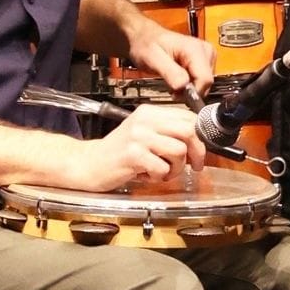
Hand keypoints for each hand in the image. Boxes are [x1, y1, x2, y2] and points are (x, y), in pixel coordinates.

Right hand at [78, 104, 204, 190]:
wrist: (88, 163)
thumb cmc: (119, 153)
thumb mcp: (144, 134)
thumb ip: (168, 132)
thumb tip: (201, 139)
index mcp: (149, 112)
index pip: (188, 118)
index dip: (200, 137)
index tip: (199, 152)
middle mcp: (143, 120)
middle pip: (188, 131)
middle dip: (197, 152)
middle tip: (193, 165)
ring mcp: (137, 136)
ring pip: (179, 151)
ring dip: (176, 168)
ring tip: (162, 171)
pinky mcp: (132, 154)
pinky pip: (162, 168)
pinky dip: (159, 177)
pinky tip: (146, 175)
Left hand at [125, 22, 215, 102]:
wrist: (145, 37)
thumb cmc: (146, 44)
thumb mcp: (152, 59)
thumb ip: (169, 72)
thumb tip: (183, 86)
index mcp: (195, 49)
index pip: (205, 79)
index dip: (192, 92)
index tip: (176, 94)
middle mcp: (205, 51)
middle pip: (206, 82)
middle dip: (190, 91)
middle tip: (172, 89)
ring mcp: (207, 56)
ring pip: (205, 83)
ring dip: (190, 88)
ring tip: (173, 81)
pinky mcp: (204, 61)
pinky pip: (201, 80)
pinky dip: (190, 84)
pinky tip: (179, 79)